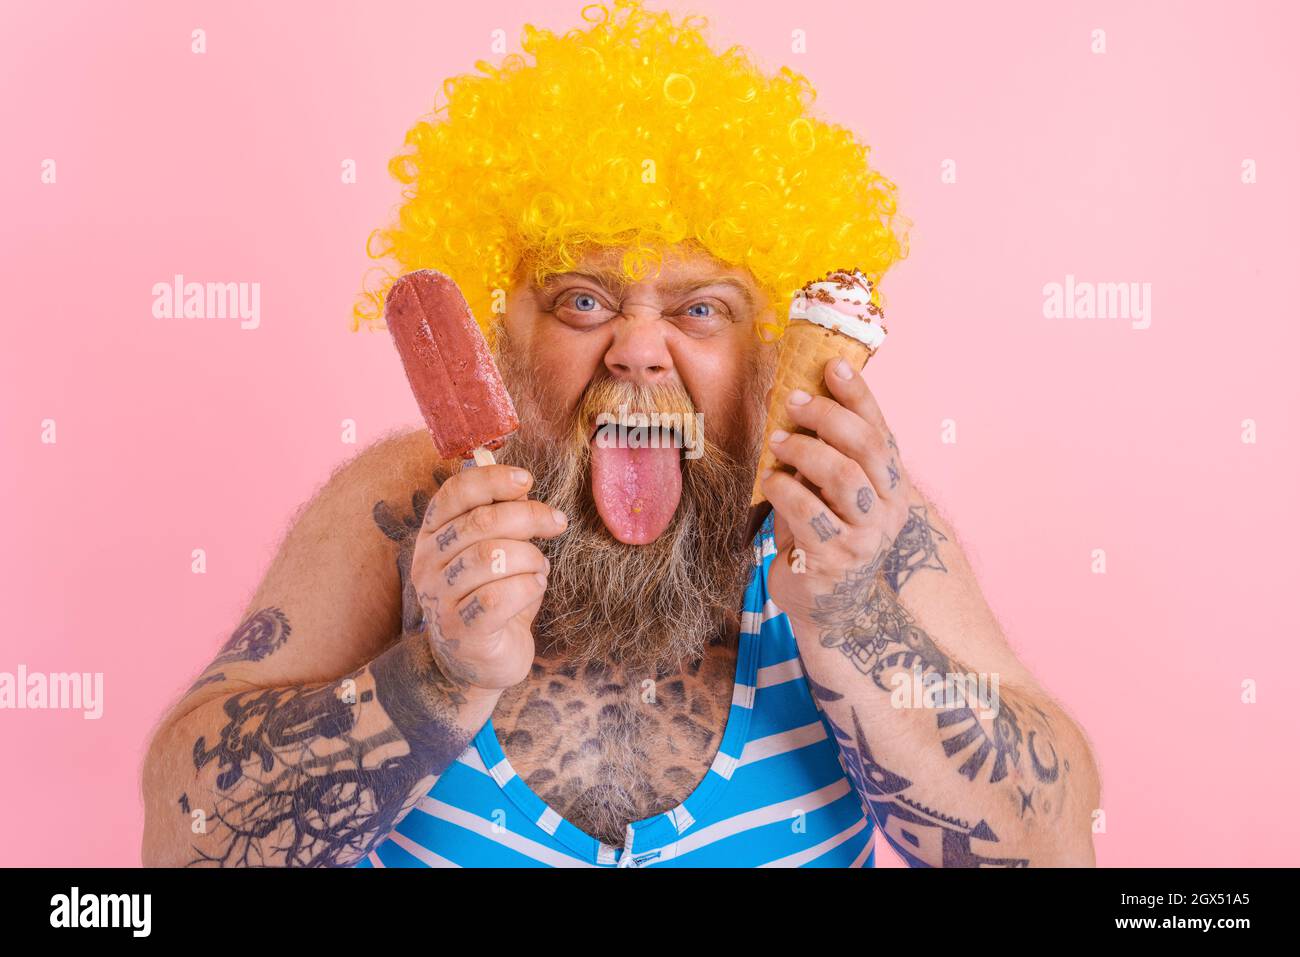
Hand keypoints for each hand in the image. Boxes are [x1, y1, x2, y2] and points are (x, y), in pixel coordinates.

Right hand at [410, 463, 567, 695]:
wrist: (477, 662)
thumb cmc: (491, 597)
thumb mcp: (492, 551)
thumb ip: (501, 520)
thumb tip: (523, 487)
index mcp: (432, 535)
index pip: (455, 493)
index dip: (493, 480)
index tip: (527, 481)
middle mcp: (428, 564)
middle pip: (481, 522)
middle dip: (529, 516)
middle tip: (556, 522)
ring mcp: (440, 599)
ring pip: (492, 558)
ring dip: (530, 558)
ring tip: (539, 567)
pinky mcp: (461, 631)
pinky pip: (498, 597)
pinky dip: (528, 588)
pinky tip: (534, 588)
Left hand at [758, 357, 912, 632]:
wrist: (825, 602)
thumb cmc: (824, 534)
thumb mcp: (833, 492)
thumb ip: (830, 456)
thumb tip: (801, 400)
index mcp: (892, 485)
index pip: (881, 430)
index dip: (858, 395)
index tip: (832, 365)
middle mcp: (888, 509)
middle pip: (864, 447)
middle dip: (826, 416)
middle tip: (792, 403)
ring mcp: (865, 536)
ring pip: (840, 475)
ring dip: (803, 451)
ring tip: (777, 444)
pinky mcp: (835, 558)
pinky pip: (808, 511)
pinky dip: (784, 489)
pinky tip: (771, 482)